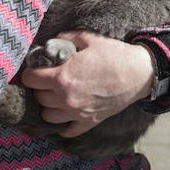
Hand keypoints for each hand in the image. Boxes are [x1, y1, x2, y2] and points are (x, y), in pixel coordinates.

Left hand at [20, 31, 153, 137]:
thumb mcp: (89, 39)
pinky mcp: (89, 122)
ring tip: (54, 97)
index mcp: (62, 77)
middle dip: (39, 88)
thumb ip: (67, 38)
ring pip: (48, 116)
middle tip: (46, 81)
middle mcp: (65, 98)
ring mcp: (77, 113)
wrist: (139, 73)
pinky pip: (67, 131)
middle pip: (38, 98)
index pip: (30, 80)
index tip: (34, 70)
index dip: (30, 73)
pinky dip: (63, 125)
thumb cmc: (114, 55)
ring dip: (48, 106)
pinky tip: (65, 115)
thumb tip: (54, 40)